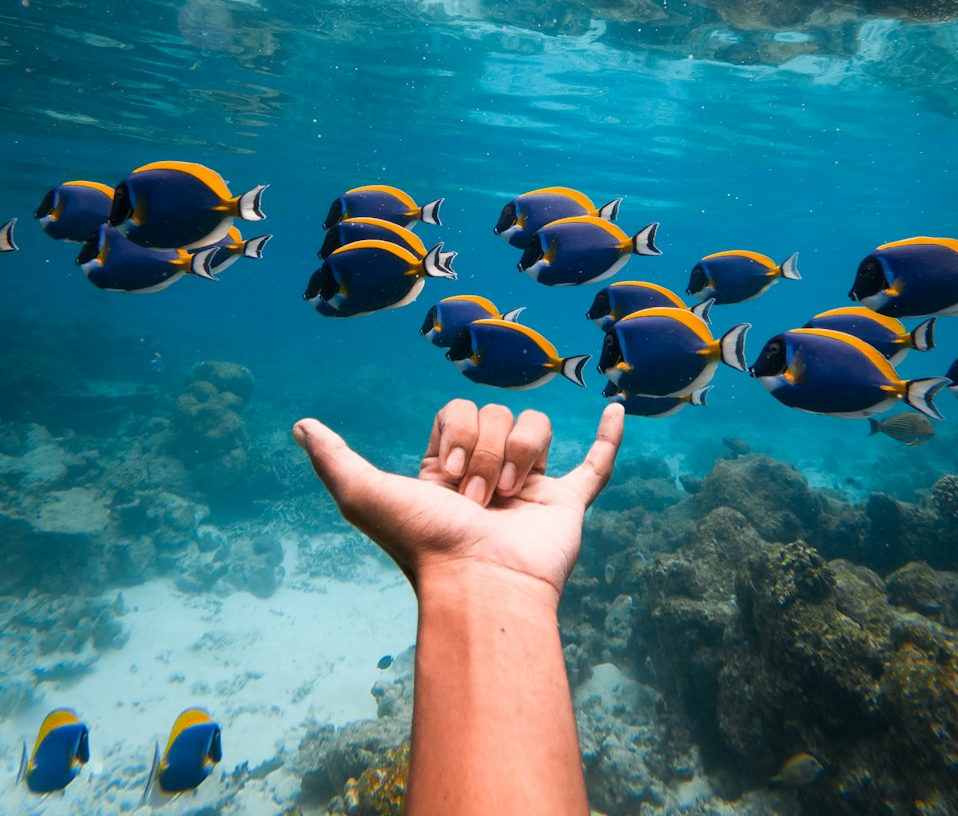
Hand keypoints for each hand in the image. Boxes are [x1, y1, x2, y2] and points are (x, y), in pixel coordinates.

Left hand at [292, 399, 623, 600]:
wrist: (480, 584)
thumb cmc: (424, 544)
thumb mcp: (366, 494)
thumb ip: (335, 459)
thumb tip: (301, 427)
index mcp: (448, 471)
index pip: (459, 412)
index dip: (453, 434)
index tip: (443, 475)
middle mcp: (488, 472)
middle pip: (496, 415)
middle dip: (483, 450)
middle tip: (476, 498)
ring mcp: (531, 486)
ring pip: (535, 427)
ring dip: (519, 455)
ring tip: (507, 498)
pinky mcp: (568, 501)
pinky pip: (595, 463)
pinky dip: (609, 438)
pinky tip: (616, 411)